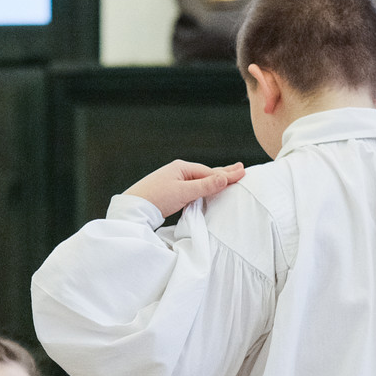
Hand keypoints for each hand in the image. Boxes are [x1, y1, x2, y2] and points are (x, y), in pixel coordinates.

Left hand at [122, 160, 245, 218]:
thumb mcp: (183, 192)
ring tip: (228, 177)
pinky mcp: (169, 191)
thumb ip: (205, 186)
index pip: (210, 172)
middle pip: (205, 173)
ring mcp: (172, 180)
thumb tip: (225, 177)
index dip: (227, 174)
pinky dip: (202, 188)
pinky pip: (191, 188)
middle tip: (241, 169)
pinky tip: (206, 189)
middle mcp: (178, 171)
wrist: (132, 208)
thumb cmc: (155, 198)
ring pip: (198, 181)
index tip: (244, 173)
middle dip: (223, 173)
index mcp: (182, 168)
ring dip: (213, 181)